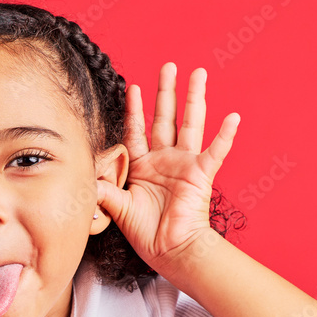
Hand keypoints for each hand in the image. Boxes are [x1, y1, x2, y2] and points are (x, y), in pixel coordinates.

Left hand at [96, 64, 239, 273]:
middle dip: (166, 91)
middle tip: (168, 65)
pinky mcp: (201, 175)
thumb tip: (83, 174)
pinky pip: (215, 152)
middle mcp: (165, 160)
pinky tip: (233, 116)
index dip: (134, 110)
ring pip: (190, 124)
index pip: (137, 131)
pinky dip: (224, 136)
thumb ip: (102, 188)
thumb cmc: (146, 233)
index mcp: (144, 166)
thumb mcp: (117, 207)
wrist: (170, 251)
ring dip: (194, 98)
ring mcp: (185, 165)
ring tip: (198, 73)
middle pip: (165, 118)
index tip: (132, 87)